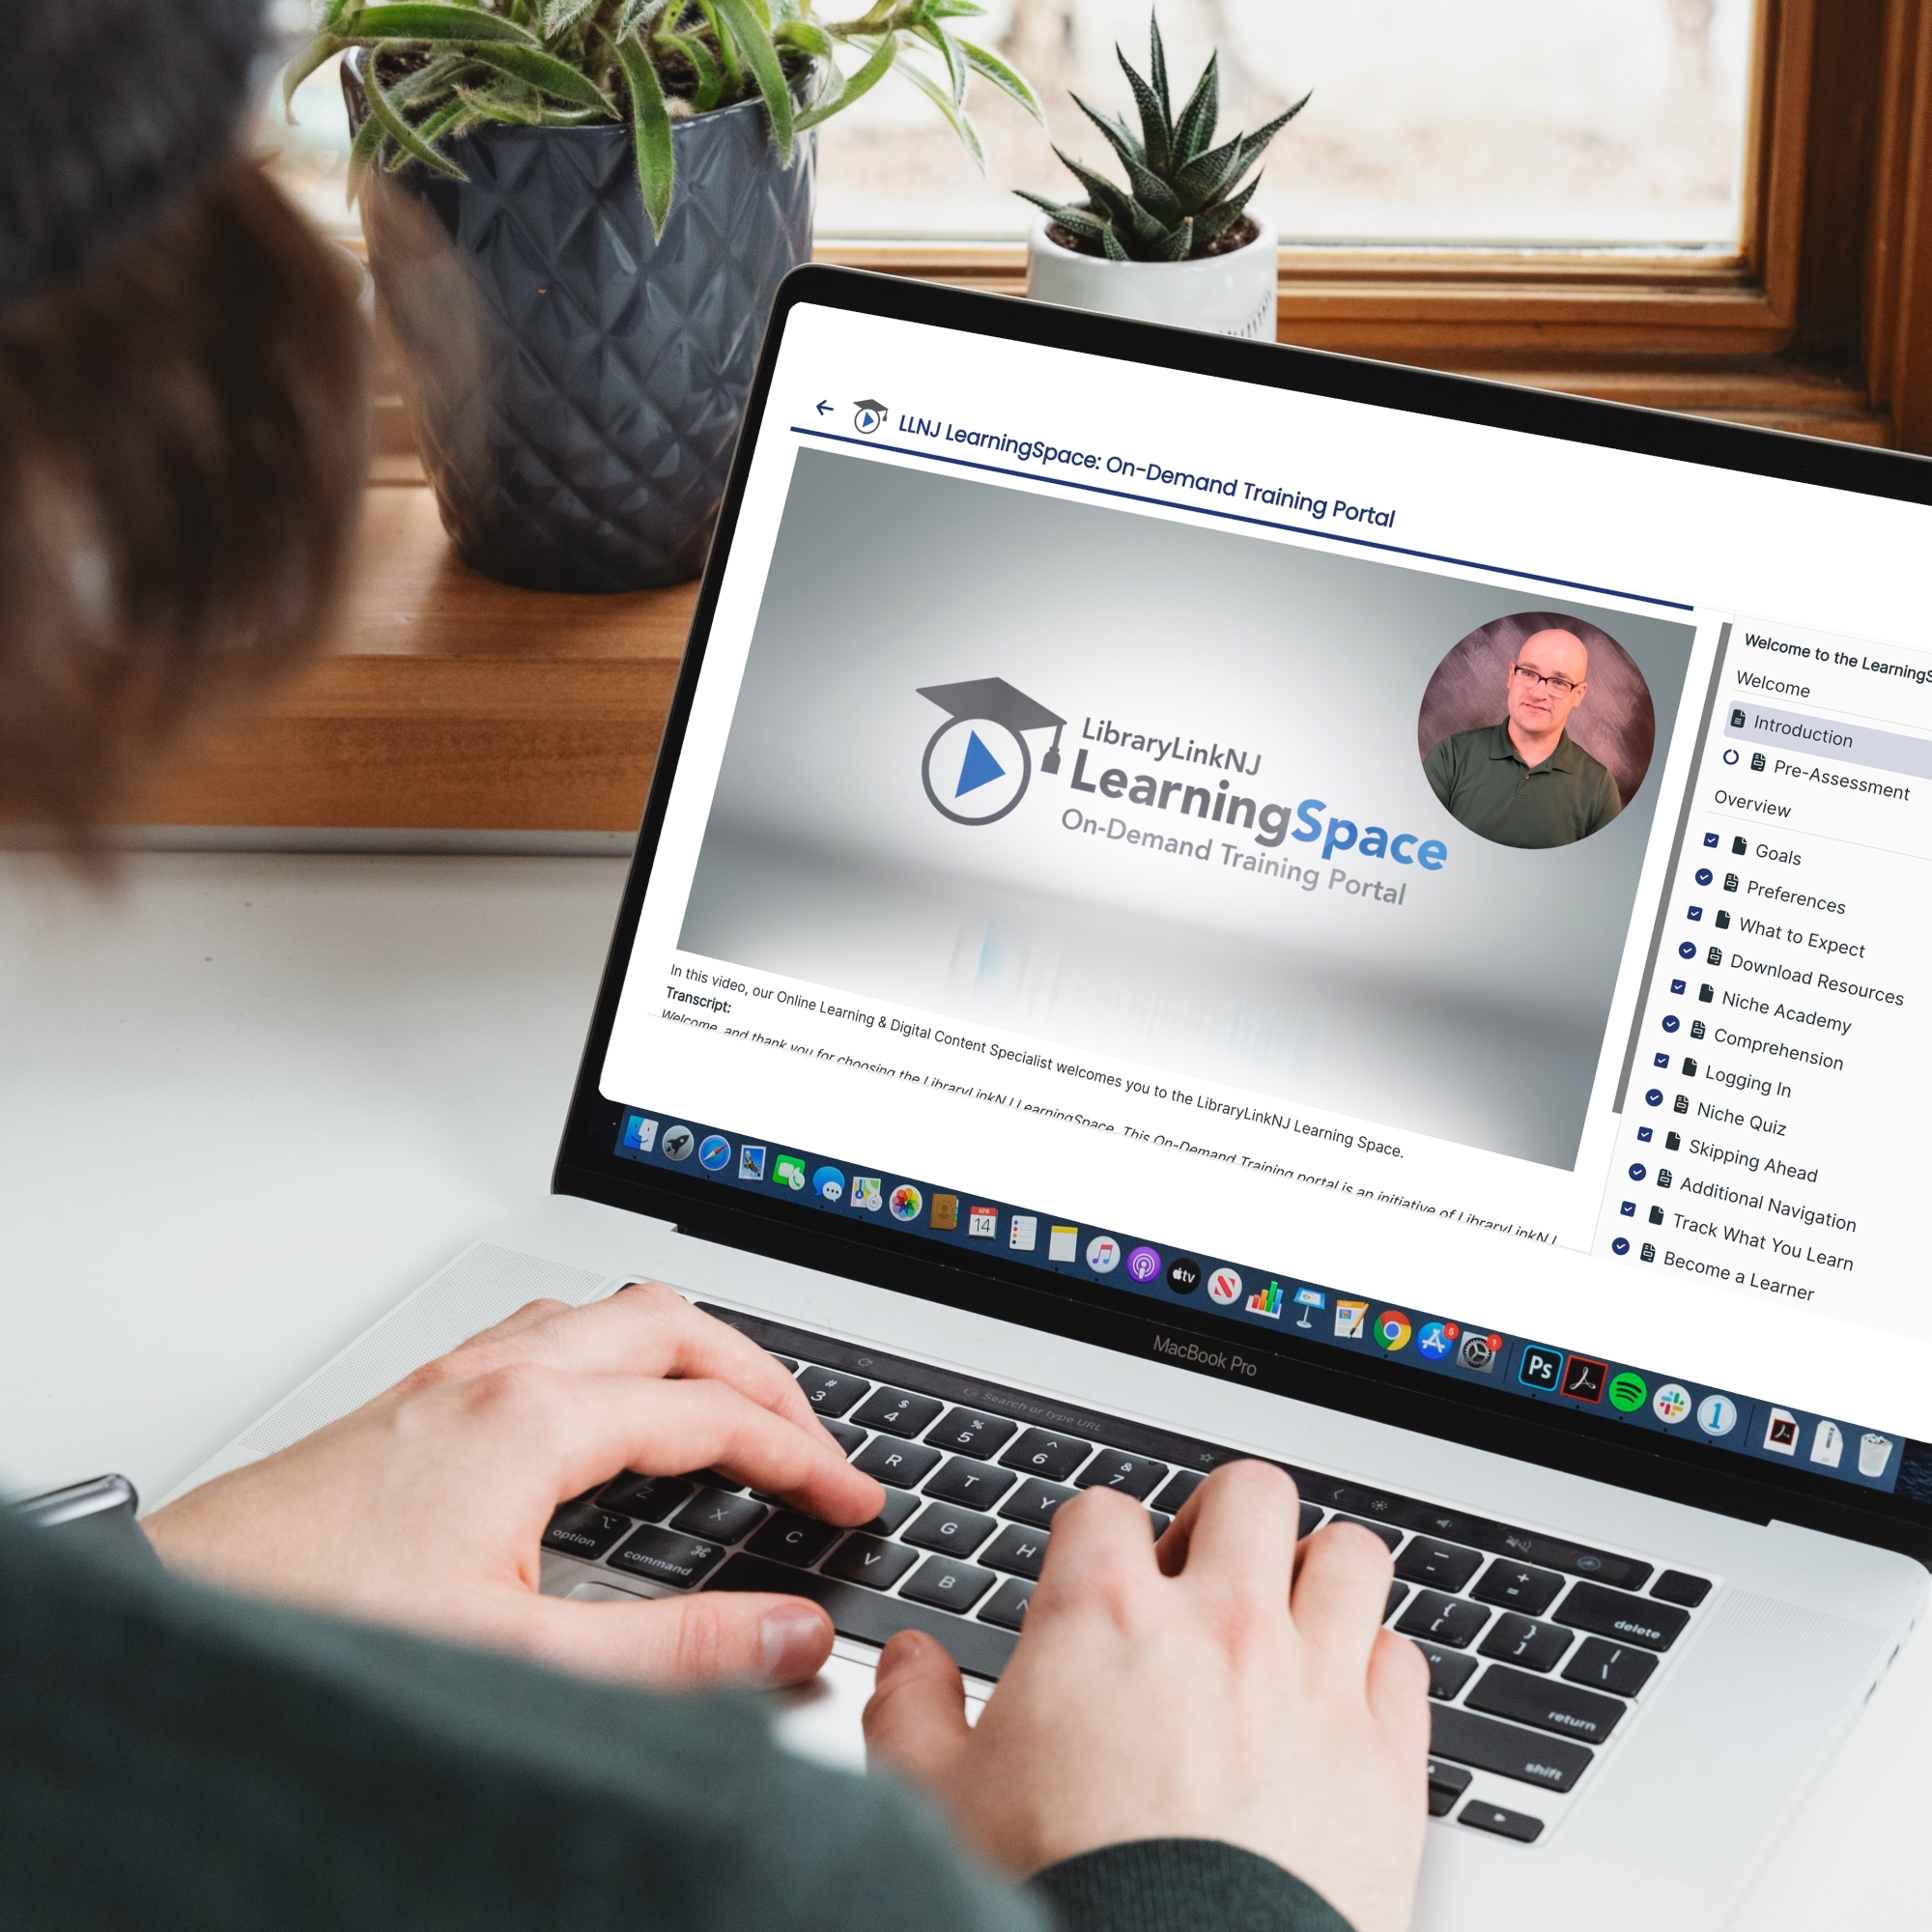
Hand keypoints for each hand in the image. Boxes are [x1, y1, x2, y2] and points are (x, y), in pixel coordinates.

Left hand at [144, 1284, 884, 1689]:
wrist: (176, 1617)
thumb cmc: (314, 1625)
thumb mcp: (520, 1657)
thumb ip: (672, 1652)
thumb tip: (790, 1631)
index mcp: (533, 1419)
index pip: (710, 1415)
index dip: (801, 1456)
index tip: (851, 1498)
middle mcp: (495, 1374)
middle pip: (672, 1324)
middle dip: (762, 1377)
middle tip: (814, 1440)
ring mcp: (450, 1374)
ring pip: (607, 1313)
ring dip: (688, 1349)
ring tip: (731, 1407)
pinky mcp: (417, 1396)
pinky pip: (550, 1332)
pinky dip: (618, 1354)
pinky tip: (605, 1409)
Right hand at [862, 1461, 1429, 1931]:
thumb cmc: (1060, 1902)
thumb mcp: (938, 1804)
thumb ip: (912, 1713)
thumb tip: (909, 1663)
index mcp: (1106, 1618)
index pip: (1105, 1508)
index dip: (1092, 1540)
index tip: (1094, 1579)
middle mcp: (1220, 1627)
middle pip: (1249, 1492)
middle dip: (1223, 1521)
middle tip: (1202, 1577)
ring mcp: (1315, 1685)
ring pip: (1350, 1554)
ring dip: (1318, 1577)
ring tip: (1289, 1623)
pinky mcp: (1387, 1762)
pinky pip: (1405, 1660)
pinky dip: (1375, 1669)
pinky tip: (1340, 1705)